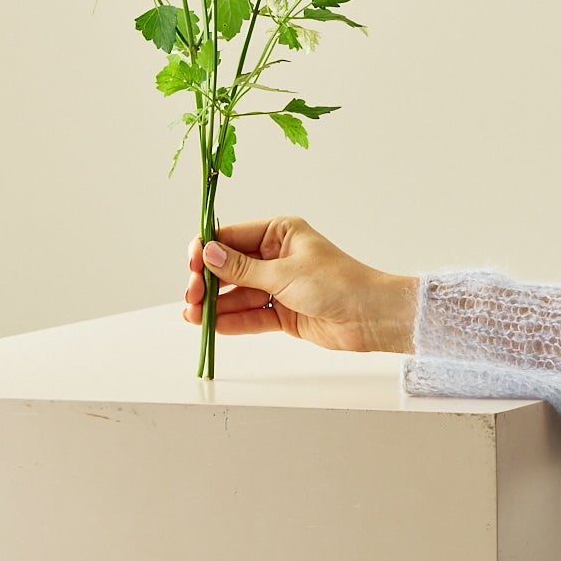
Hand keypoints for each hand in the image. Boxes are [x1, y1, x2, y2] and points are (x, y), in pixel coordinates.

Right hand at [183, 215, 418, 353]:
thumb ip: (243, 268)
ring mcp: (279, 285)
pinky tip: (212, 327)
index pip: (232, 237)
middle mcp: (276, 256)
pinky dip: (233, 321)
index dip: (207, 250)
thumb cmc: (337, 283)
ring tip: (192, 317)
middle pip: (231, 268)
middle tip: (190, 298)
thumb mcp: (285, 272)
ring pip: (239, 294)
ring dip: (216, 305)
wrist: (370, 317)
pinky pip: (252, 315)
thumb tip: (208, 253)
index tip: (190, 265)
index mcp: (279, 233)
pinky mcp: (283, 312)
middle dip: (208, 282)